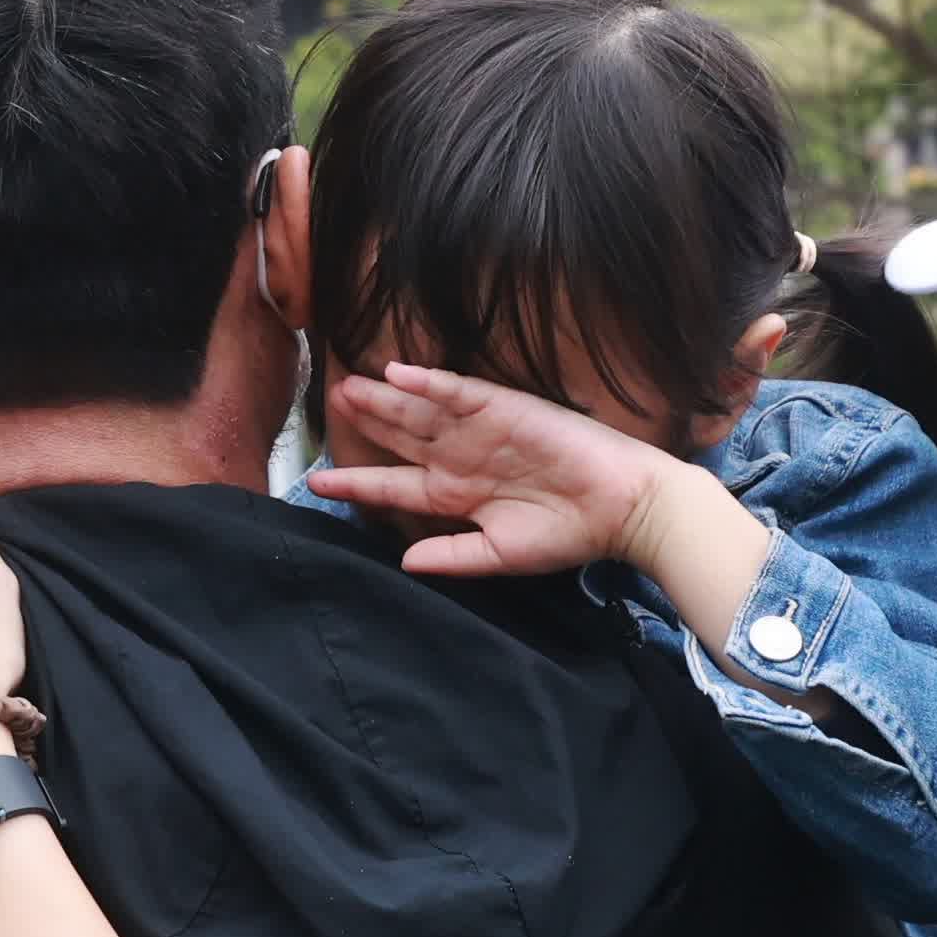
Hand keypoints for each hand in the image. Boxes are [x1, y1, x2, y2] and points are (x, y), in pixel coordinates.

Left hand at [322, 364, 712, 579]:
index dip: (357, 482)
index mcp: (456, 495)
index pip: (395, 486)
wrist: (619, 509)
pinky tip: (399, 374)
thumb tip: (403, 562)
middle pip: (401, 438)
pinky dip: (429, 383)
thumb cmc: (566, 535)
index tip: (317, 482)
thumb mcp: (500, 553)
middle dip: (366, 424)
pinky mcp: (504, 408)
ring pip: (420, 411)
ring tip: (348, 388)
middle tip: (328, 405)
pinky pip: (459, 392)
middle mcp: (461, 458)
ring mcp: (480, 430)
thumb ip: (452, 556)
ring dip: (385, 400)